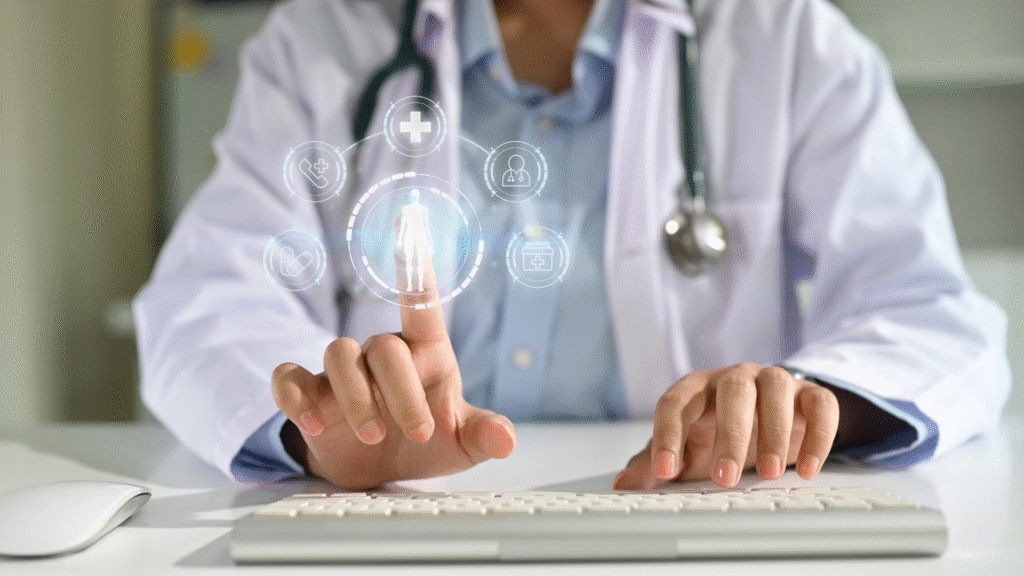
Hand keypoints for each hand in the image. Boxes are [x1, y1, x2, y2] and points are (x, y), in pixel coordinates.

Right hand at [271, 206, 515, 488]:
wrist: (376, 470)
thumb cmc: (425, 443)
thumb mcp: (461, 445)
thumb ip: (483, 435)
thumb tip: (506, 440)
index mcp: (426, 351)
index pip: (420, 299)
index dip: (413, 260)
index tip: (408, 219)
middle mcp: (383, 352)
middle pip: (384, 347)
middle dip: (402, 393)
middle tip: (419, 434)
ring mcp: (343, 372)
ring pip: (338, 354)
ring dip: (356, 397)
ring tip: (373, 436)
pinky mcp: (310, 393)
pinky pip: (288, 378)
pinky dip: (296, 397)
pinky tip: (315, 423)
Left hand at [613, 363, 838, 489]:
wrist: (769, 415)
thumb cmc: (718, 431)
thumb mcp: (687, 448)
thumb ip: (654, 463)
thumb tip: (623, 484)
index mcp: (696, 389)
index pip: (675, 403)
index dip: (667, 435)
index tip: (664, 470)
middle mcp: (734, 378)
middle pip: (731, 391)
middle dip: (729, 435)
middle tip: (724, 478)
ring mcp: (774, 381)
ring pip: (775, 390)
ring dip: (773, 431)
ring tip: (769, 473)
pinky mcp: (810, 394)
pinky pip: (820, 404)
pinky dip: (817, 435)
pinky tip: (806, 469)